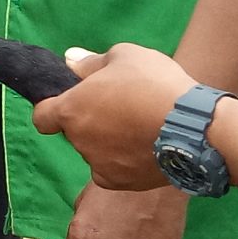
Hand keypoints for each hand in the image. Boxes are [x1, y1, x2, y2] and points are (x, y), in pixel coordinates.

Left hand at [32, 43, 194, 191]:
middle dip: (91, 120)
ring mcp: (97, 164)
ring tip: (142, 127)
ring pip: (96, 151)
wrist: (195, 128)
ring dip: (109, 141)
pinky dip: (124, 161)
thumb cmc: (156, 84)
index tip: (73, 102)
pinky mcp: (119, 183)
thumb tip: (70, 61)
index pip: (43, 116)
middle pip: (76, 131)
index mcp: (72, 109)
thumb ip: (91, 62)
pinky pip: (113, 170)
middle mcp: (78, 141)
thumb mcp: (124, 56)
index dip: (53, 108)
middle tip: (123, 108)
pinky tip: (146, 147)